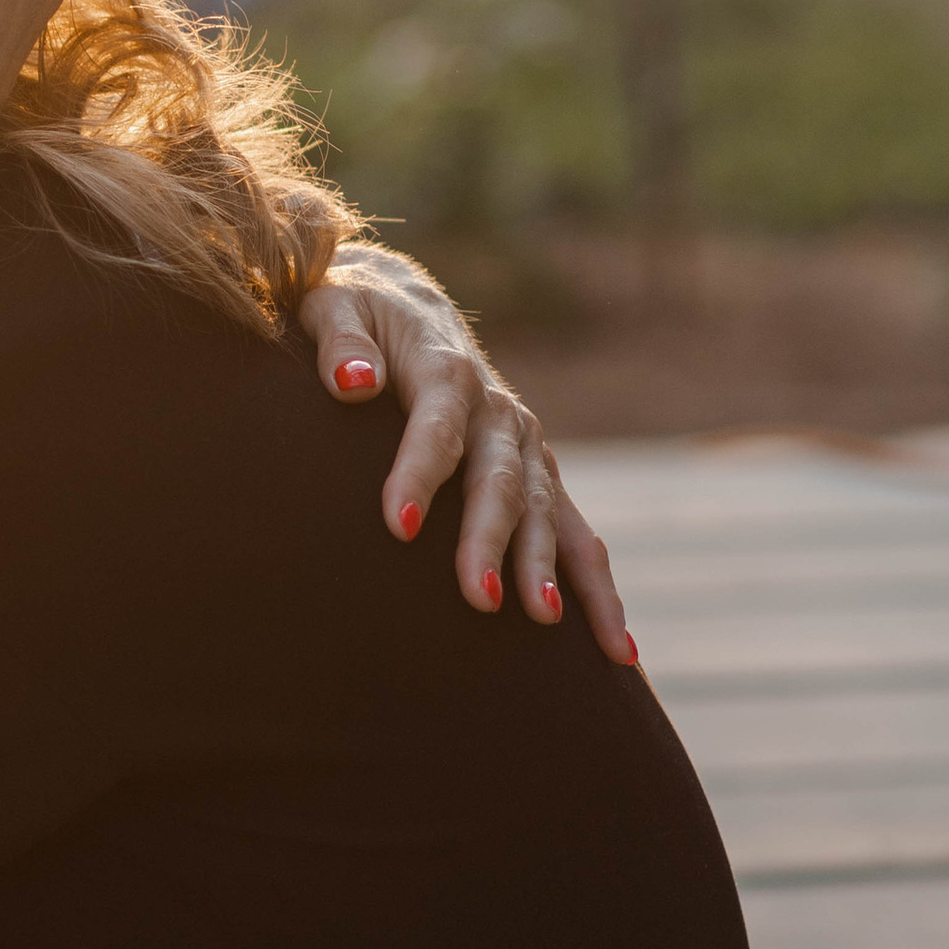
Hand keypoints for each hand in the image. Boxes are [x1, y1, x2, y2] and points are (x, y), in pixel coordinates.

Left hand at [299, 255, 631, 663]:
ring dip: (549, 566)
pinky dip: (597, 586)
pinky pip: (576, 533)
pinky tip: (615, 646)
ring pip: (548, 511)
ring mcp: (525, 446)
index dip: (417, 474)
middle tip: (479, 599)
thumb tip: (352, 382)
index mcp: (445, 370)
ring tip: (547, 620)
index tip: (394, 527)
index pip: (435, 427)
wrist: (407, 302)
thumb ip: (340, 342)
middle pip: (500, 480)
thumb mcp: (333, 305)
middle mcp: (498, 411)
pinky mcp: (537, 474)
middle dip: (491, 540)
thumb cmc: (358, 312)